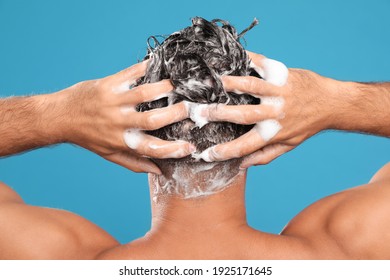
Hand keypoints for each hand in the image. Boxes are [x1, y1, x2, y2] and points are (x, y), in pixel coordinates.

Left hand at [57, 61, 193, 173]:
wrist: (59, 117)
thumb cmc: (88, 138)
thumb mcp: (110, 154)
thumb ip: (135, 163)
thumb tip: (159, 171)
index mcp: (121, 142)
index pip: (151, 149)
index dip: (172, 150)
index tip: (190, 148)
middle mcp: (118, 123)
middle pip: (151, 120)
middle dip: (175, 114)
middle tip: (191, 109)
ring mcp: (113, 102)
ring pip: (143, 94)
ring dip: (164, 88)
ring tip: (178, 85)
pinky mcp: (107, 85)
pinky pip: (129, 73)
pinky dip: (145, 67)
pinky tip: (158, 64)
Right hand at [196, 51, 335, 166]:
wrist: (331, 103)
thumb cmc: (306, 126)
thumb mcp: (287, 145)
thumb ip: (264, 156)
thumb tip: (240, 165)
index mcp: (273, 133)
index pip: (245, 147)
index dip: (224, 152)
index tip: (205, 154)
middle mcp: (275, 113)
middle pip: (244, 115)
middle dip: (219, 114)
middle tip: (199, 113)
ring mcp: (279, 92)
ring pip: (252, 87)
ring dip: (232, 84)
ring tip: (215, 82)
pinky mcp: (283, 74)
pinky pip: (263, 65)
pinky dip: (248, 59)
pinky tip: (233, 58)